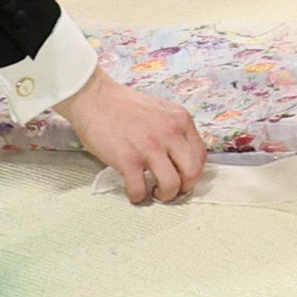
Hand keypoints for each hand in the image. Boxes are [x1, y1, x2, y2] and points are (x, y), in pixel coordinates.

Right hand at [56, 65, 205, 203]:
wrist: (96, 99)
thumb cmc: (125, 106)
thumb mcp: (162, 111)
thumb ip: (174, 130)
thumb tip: (181, 156)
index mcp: (181, 120)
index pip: (201, 155)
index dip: (194, 172)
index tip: (183, 177)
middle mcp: (171, 133)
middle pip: (192, 173)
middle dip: (184, 188)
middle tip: (172, 190)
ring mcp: (150, 147)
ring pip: (171, 185)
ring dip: (165, 196)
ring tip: (154, 192)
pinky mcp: (127, 160)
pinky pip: (140, 189)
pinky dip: (138, 197)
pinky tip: (134, 193)